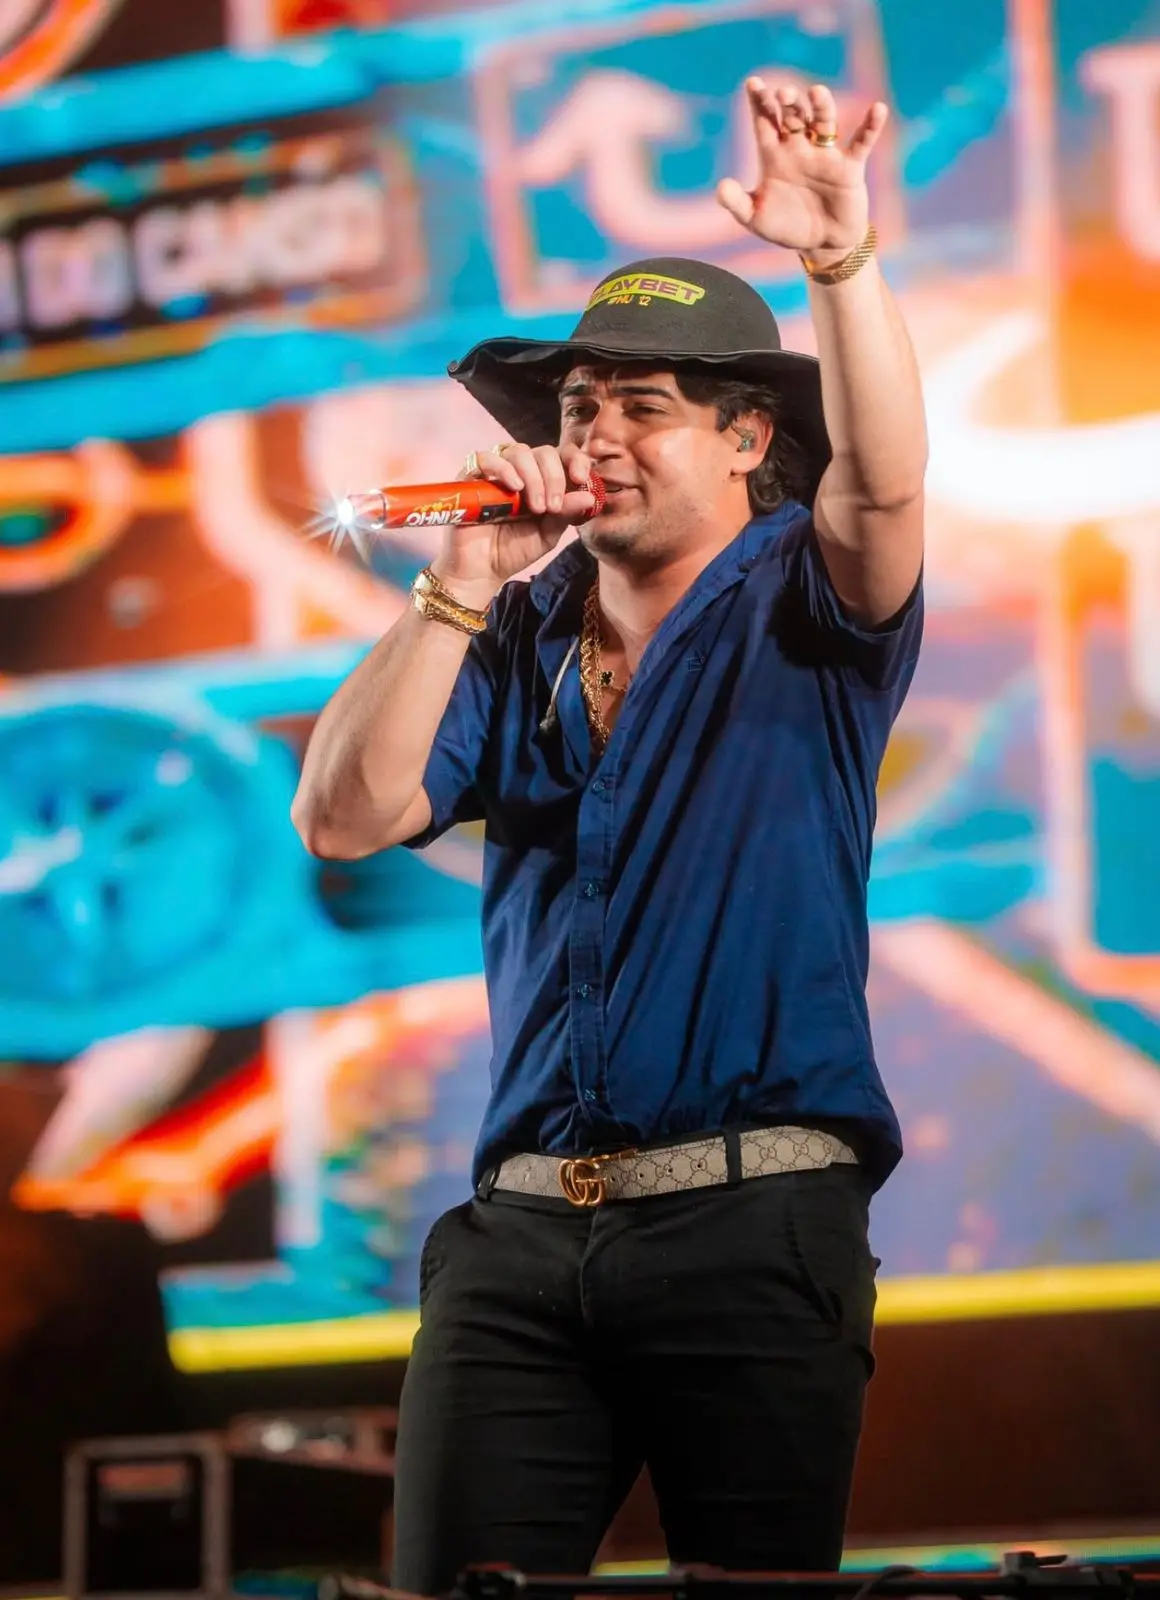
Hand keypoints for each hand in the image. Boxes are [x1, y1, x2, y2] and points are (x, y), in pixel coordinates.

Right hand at [430, 443, 596, 602]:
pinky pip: (486, 457)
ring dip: (534, 476)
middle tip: (551, 507)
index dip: (576, 460)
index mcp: (543, 481)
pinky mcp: (471, 476)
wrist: (482, 570)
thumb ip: (566, 513)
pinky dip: (503, 467)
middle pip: (543, 452)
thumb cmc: (514, 550)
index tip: (581, 479)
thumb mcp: (547, 534)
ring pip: (519, 451)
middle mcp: (521, 472)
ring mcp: (496, 472)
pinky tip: (514, 486)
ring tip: (535, 507)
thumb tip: (590, 496)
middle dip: (554, 477)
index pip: (563, 455)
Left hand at [717, 79, 886, 258]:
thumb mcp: (756, 219)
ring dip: (821, 107)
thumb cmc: (787, 228)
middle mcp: (799, 148)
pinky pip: (861, 142)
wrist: (822, 245)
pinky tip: (878, 109)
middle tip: (782, 93)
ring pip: (823, 123)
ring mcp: (825, 155)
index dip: (759, 103)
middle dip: (788, 104)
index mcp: (775, 156)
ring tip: (816, 92)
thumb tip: (721, 187)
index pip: (765, 122)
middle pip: (792, 117)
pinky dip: (870, 127)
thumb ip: (737, 203)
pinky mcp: (849, 167)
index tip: (753, 83)